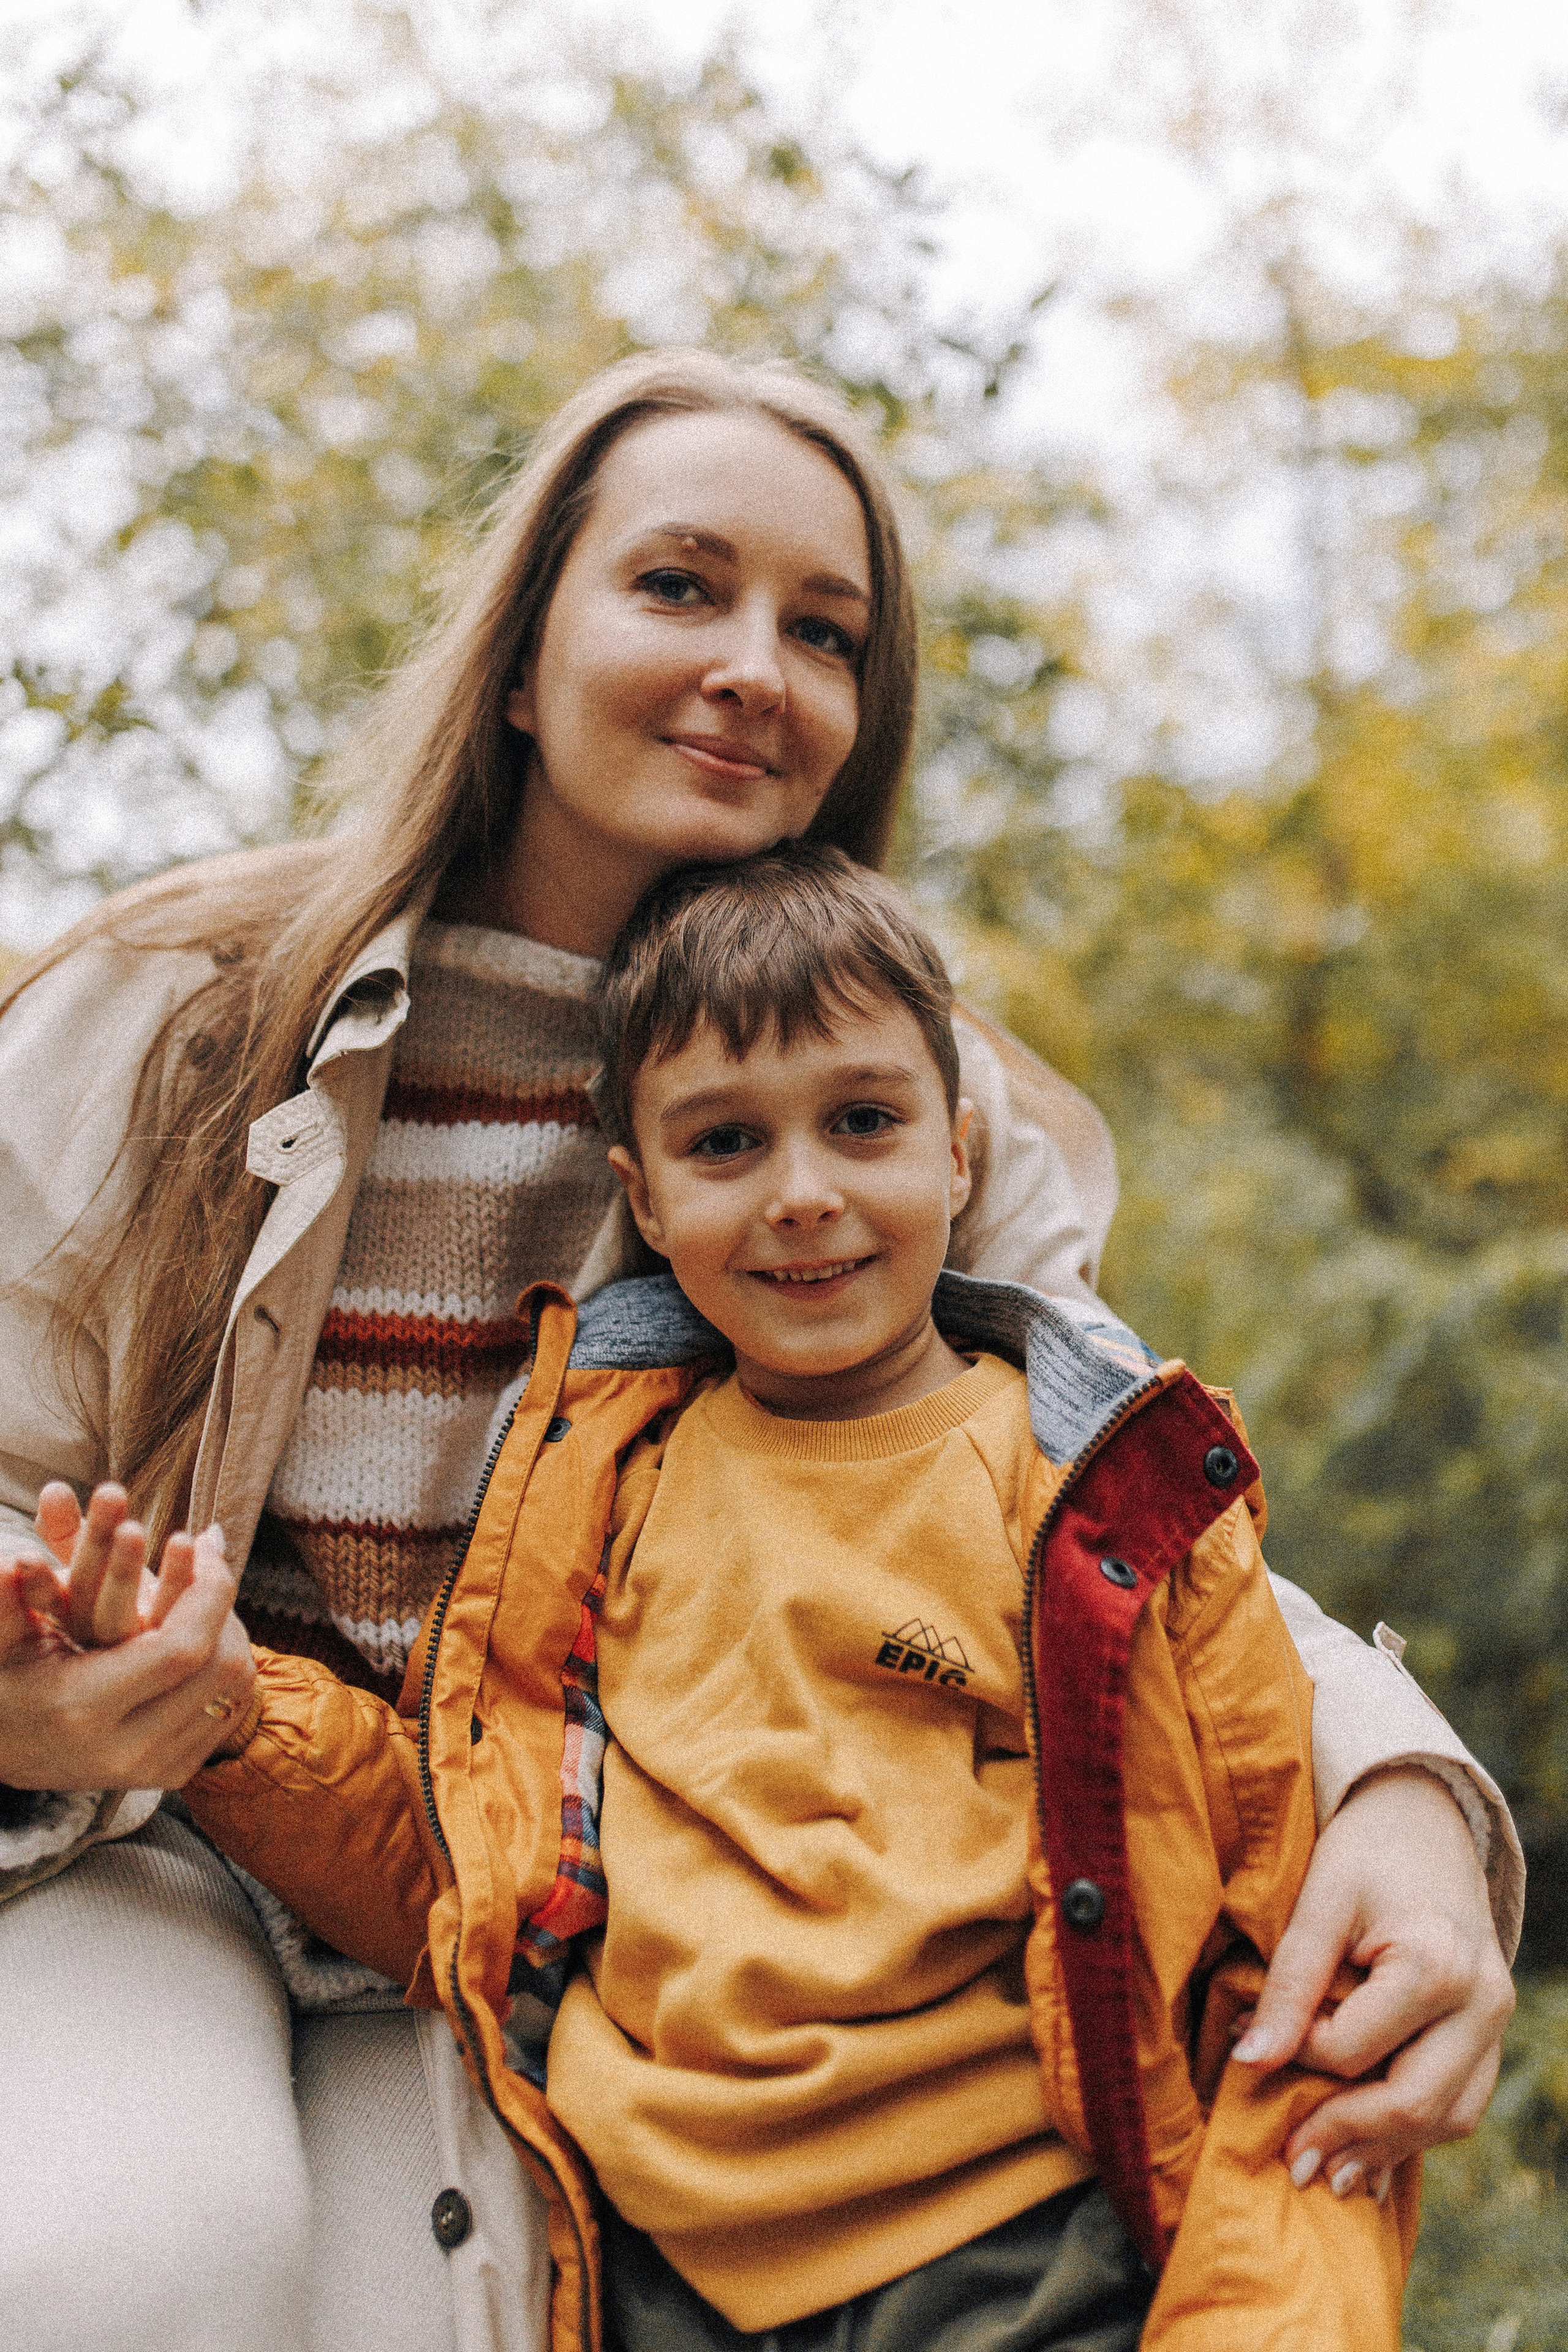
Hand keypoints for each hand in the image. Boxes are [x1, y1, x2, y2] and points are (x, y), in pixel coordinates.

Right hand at [0, 1490, 253, 1789]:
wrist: (11, 1750)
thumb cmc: (8, 1681)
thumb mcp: (1, 1641)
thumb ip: (5, 1601)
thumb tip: (12, 1559)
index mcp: (85, 1707)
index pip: (179, 1650)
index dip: (206, 1593)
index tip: (205, 1544)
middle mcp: (126, 1746)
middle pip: (217, 1668)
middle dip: (223, 1605)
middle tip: (209, 1562)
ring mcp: (155, 1766)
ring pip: (234, 1689)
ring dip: (232, 1631)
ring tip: (207, 1593)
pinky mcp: (174, 1773)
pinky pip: (230, 1710)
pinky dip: (228, 1665)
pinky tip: (207, 1632)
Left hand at [1233, 1764, 1513, 2199]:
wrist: (1426, 1815)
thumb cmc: (1366, 1850)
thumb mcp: (1319, 1901)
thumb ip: (1290, 1983)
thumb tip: (1249, 2060)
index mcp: (1434, 1962)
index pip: (1354, 2048)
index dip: (1300, 2054)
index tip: (1255, 2047)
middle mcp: (1480, 1998)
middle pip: (1415, 2100)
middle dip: (1349, 2137)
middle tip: (1293, 2164)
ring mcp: (1496, 2016)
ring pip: (1449, 2115)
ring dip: (1389, 2149)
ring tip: (1331, 2173)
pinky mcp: (1492, 2025)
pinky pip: (1464, 2099)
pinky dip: (1420, 2130)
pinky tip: (1374, 2155)